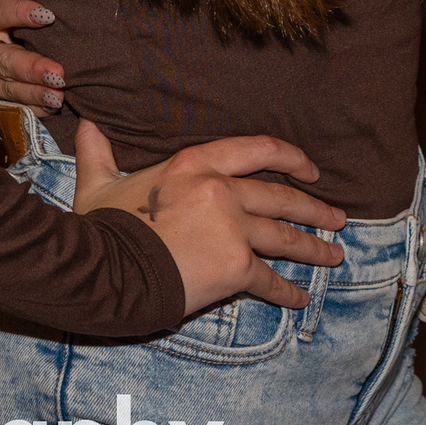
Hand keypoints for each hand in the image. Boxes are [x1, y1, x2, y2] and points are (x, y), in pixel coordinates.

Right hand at [0, 0, 63, 109]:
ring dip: (33, 94)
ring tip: (59, 97)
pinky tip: (51, 108)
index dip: (18, 12)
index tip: (49, 15)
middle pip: (1, 60)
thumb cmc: (0, 1)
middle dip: (30, 68)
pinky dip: (31, 109)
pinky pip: (8, 107)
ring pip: (5, 88)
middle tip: (59, 72)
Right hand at [69, 124, 345, 314]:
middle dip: (314, 208)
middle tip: (338, 217)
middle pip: (281, 196)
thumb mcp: (98, 184)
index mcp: (195, 163)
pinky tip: (300, 299)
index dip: (291, 158)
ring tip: (335, 256)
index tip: (310, 170)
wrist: (102, 272)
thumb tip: (87, 125)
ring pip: (285, 236)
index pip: (258, 150)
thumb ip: (99, 154)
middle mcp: (222, 189)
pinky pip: (269, 279)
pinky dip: (287, 292)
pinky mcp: (236, 265)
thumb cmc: (100, 228)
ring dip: (314, 248)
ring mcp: (233, 227)